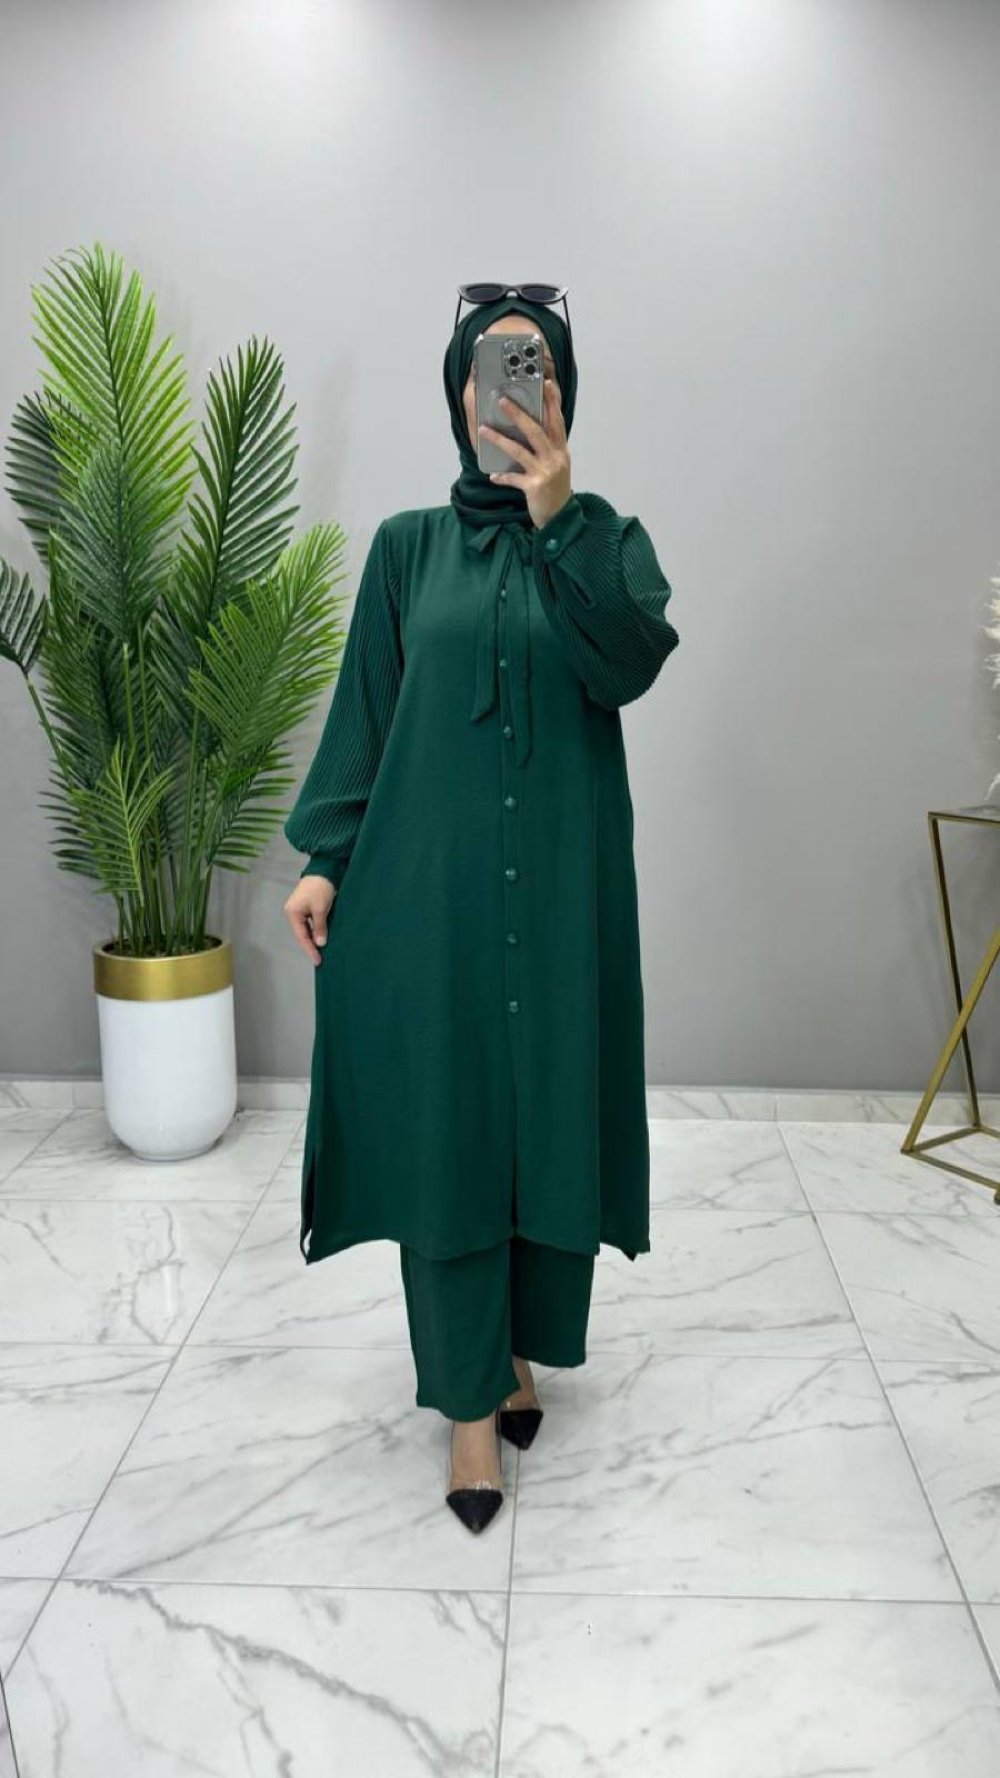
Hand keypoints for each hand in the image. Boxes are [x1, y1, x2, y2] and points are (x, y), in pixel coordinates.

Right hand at [284, 874, 334, 964]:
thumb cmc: (320, 888)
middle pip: (302, 933)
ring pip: (306, 928)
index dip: (310, 949)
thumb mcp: (321, 909)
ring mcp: (299, 909)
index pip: (301, 936)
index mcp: (293, 913)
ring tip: (321, 951)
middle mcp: (293, 912)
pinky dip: (316, 930)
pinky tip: (322, 937)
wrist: (324, 869)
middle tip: (319, 959)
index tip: (317, 960)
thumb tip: (320, 943)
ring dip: (314, 938)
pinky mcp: (307, 906)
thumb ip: (319, 927)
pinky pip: (310, 922)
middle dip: (311, 945)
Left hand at [479, 376, 572, 529]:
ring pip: (520, 451)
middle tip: (503, 400)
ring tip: (484, 430)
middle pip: (536, 430)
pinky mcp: (535, 488)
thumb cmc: (556, 489)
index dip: (553, 402)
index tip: (548, 384)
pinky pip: (514, 479)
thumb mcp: (557, 465)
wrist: (561, 517)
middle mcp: (555, 458)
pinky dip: (503, 477)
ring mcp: (545, 472)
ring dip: (500, 440)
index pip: (557, 421)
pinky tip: (493, 476)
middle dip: (518, 414)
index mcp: (561, 450)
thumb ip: (548, 447)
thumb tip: (530, 428)